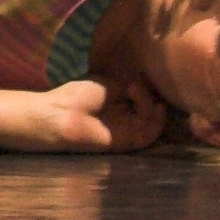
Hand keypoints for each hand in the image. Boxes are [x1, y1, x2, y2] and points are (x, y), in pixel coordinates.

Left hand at [24, 76, 164, 154]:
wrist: (62, 114)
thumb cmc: (77, 97)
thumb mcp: (106, 84)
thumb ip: (125, 87)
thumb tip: (142, 84)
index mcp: (119, 105)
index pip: (144, 100)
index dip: (148, 89)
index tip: (142, 76)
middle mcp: (126, 119)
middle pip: (151, 112)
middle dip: (150, 96)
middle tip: (137, 83)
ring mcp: (128, 132)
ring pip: (153, 123)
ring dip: (150, 105)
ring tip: (136, 90)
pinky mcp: (128, 143)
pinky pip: (149, 135)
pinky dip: (156, 121)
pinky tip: (153, 105)